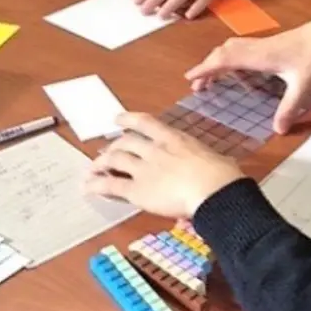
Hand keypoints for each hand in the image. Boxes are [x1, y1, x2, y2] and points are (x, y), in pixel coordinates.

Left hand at [85, 112, 244, 218]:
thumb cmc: (222, 175)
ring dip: (101, 164)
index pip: (146, 123)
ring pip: (114, 160)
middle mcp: (155, 149)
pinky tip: (88, 187)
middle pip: (125, 142)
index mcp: (174, 138)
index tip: (117, 119)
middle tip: (107, 153)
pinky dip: (96, 185)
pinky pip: (111, 186)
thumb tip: (221, 166)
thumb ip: (206, 160)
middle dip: (113, 147)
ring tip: (93, 169)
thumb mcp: (215, 159)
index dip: (128, 119)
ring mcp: (144, 169)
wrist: (213, 191)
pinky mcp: (138, 190)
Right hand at [184, 7, 310, 133]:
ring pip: (231, 48)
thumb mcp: (303, 85)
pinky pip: (241, 49)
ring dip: (217, 61)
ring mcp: (262, 44)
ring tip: (211, 78)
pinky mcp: (269, 44)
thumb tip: (278, 131)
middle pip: (222, 53)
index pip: (224, 60)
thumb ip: (289, 108)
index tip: (189, 78)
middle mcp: (256, 48)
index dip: (205, 68)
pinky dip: (230, 57)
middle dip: (207, 68)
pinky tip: (236, 70)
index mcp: (259, 56)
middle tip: (197, 86)